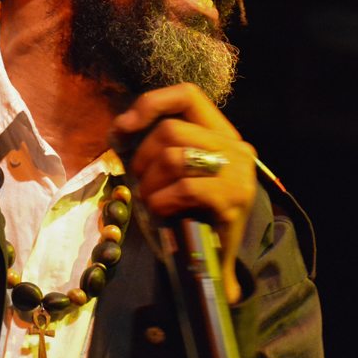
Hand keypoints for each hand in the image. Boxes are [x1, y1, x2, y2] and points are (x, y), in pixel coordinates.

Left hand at [112, 83, 257, 302]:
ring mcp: (238, 174)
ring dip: (150, 182)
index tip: (123, 127)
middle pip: (171, 129)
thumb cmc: (189, 211)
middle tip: (139, 181)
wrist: (214, 262)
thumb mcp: (176, 171)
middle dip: (143, 155)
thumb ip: (157, 145)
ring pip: (174, 157)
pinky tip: (162, 211)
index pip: (187, 95)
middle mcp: (235, 147)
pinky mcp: (233, 200)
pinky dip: (162, 200)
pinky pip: (184, 188)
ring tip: (151, 199)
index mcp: (222, 133)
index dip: (151, 103)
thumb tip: (119, 128)